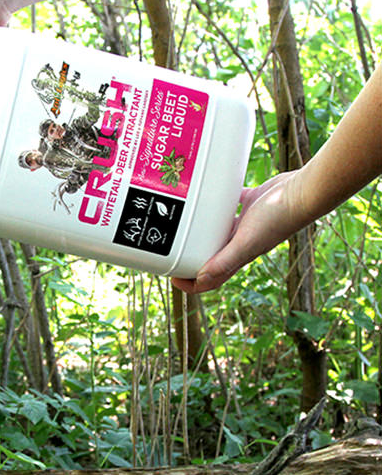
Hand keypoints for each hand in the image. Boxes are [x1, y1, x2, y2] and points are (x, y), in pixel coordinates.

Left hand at [171, 170, 304, 292]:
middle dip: (190, 256)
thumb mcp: (246, 242)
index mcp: (238, 257)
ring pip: (217, 231)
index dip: (191, 283)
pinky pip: (228, 205)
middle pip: (210, 255)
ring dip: (200, 230)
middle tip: (169, 248)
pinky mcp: (248, 204)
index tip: (172, 277)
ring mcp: (244, 224)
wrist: (304, 191)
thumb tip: (200, 280)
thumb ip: (225, 262)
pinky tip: (203, 195)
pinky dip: (215, 203)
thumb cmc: (277, 218)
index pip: (211, 278)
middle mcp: (240, 243)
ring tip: (181, 222)